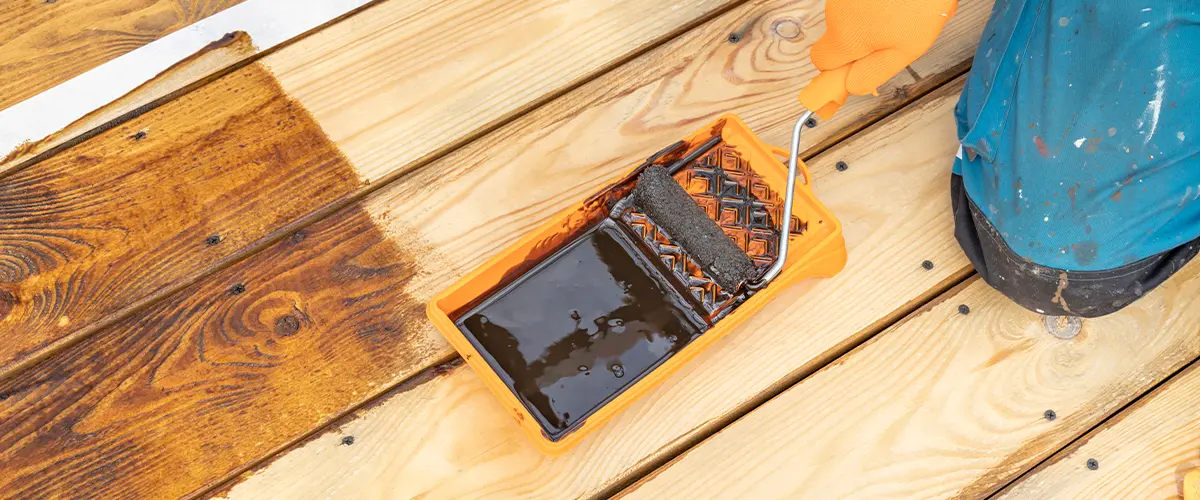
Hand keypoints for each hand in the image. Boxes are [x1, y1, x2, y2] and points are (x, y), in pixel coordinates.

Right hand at [801, 0, 956, 118]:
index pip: (821, 62)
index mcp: (845, 37)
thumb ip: (872, 73)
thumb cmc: (918, 4)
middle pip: (839, 36)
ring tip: (905, 12)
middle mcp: (836, 13)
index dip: (839, 69)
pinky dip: (876, 2)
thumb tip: (851, 86)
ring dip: (872, 19)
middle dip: (861, 41)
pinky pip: (859, 0)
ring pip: (851, 16)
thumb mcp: (903, 51)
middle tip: (895, 37)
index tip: (858, 69)